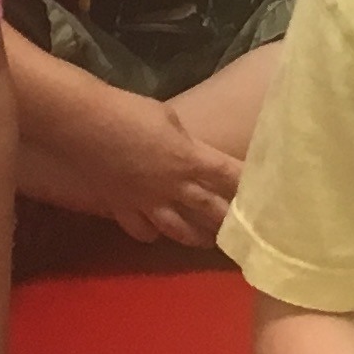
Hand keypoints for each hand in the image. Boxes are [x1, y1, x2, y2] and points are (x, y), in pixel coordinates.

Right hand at [72, 87, 241, 248]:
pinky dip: (153, 233)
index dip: (249, 184)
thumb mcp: (169, 119)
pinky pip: (143, 230)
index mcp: (191, 159)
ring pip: (180, 230)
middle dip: (231, 221)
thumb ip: (185, 143)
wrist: (85, 125)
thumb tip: (190, 152)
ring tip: (208, 241)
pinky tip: (157, 232)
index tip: (267, 191)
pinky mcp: (123, 209)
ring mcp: (148, 203)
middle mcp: (174, 188)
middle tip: (246, 231)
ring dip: (197, 237)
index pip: (230, 175)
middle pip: (212, 211)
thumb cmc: (130, 112)